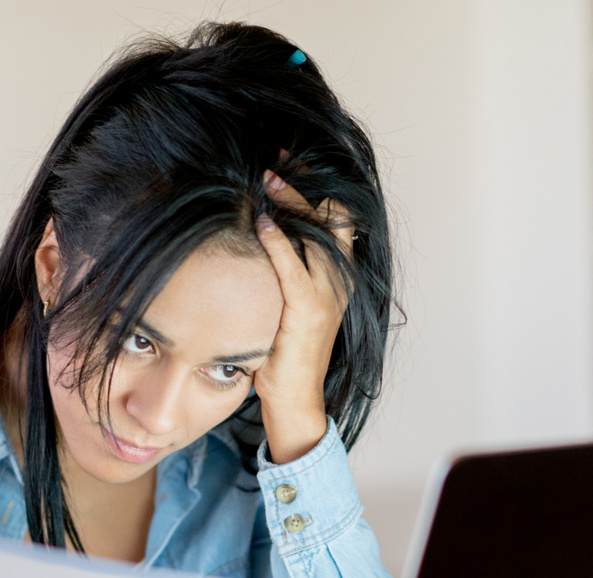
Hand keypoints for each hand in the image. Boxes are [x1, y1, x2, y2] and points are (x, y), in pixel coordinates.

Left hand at [253, 170, 353, 464]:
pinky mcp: (309, 312)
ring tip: (267, 178)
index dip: (316, 189)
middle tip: (277, 160)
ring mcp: (327, 296)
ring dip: (290, 202)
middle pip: (332, 217)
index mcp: (338, 279)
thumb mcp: (286, 307)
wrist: (296, 402)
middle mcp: (339, 282)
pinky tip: (262, 219)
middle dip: (305, 184)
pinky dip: (279, 239)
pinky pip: (294, 265)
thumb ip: (282, 275)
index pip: (336, 220)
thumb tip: (254, 240)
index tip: (290, 164)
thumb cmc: (284, 357)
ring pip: (317, 233)